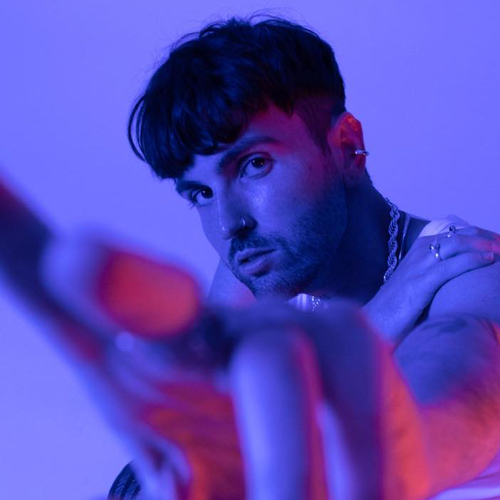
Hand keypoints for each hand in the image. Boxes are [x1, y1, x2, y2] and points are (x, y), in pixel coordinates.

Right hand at [362, 225, 499, 347]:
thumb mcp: (417, 287)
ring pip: (454, 245)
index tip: (495, 240)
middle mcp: (417, 255)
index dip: (476, 234)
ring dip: (482, 243)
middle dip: (484, 236)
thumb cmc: (397, 310)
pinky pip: (450, 266)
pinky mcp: (419, 283)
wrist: (375, 323)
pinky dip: (472, 259)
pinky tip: (489, 259)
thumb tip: (459, 279)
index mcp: (416, 253)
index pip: (451, 234)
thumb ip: (435, 277)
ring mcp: (418, 267)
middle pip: (455, 235)